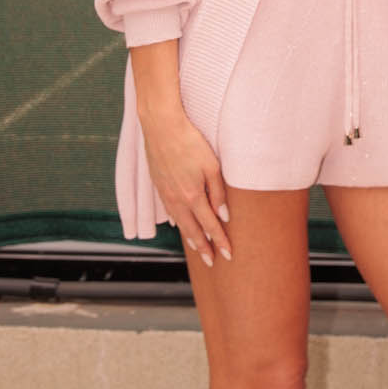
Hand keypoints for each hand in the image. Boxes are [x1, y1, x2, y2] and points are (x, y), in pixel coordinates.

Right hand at [139, 106, 231, 265]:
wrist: (161, 127)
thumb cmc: (190, 142)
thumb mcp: (212, 166)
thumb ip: (218, 193)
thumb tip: (223, 216)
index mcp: (193, 196)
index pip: (210, 226)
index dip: (220, 241)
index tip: (228, 255)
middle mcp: (177, 199)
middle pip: (193, 230)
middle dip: (204, 248)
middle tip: (212, 262)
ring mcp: (166, 193)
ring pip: (180, 222)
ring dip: (190, 237)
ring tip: (198, 248)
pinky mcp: (159, 185)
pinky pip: (170, 210)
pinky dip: (178, 222)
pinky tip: (180, 225)